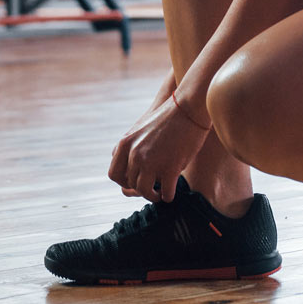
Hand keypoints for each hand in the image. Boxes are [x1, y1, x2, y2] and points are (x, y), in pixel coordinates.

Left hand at [117, 69, 174, 197]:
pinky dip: (168, 196)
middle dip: (141, 187)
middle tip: (152, 187)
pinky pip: (166, 193)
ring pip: (145, 191)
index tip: (136, 182)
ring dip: (153, 195)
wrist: (188, 107)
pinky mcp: (170, 168)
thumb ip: (130, 148)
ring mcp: (151, 162)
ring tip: (160, 194)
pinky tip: (171, 192)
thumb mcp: (139, 130)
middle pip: (131, 184)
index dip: (125, 182)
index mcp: (125, 144)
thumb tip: (127, 173)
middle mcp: (135, 154)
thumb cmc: (166, 118)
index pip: (114, 174)